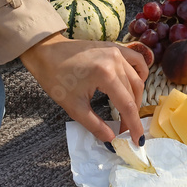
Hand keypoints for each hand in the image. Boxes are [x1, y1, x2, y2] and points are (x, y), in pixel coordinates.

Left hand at [20, 33, 148, 143]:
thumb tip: (112, 140)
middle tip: (127, 129)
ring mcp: (116, 51)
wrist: (45, 52)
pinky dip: (140, 72)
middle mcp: (115, 61)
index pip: (127, 105)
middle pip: (134, 92)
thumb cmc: (56, 79)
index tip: (137, 140)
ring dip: (136, 97)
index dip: (134, 125)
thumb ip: (95, 125)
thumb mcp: (74, 107)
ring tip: (129, 111)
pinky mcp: (114, 47)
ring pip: (137, 78)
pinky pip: (136, 60)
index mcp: (105, 75)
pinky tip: (137, 83)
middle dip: (133, 114)